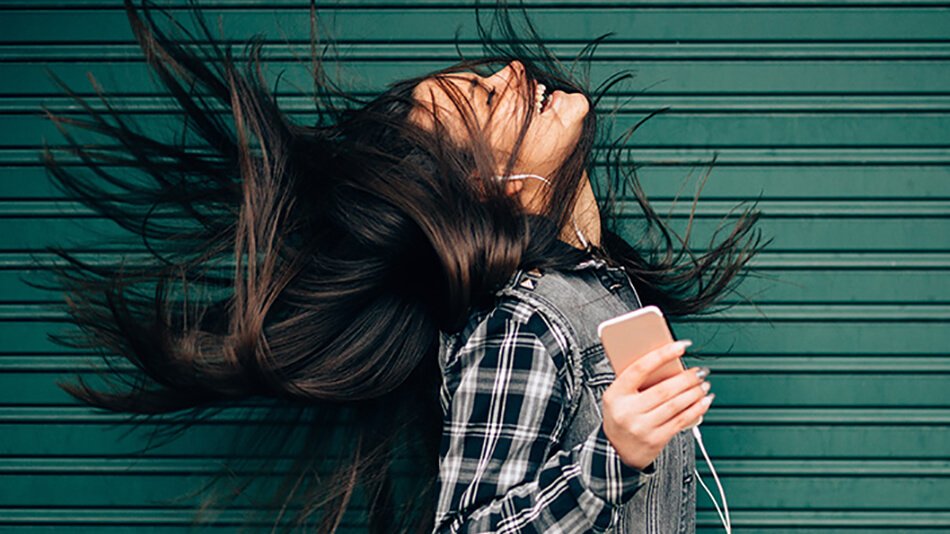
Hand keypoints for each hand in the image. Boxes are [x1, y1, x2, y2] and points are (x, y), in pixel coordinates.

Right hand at [601, 340, 712, 470]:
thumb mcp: (617, 396)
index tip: (680, 346)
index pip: (640, 368)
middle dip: (687, 378)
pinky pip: (680, 421)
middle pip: (663, 390)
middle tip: (700, 370)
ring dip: (694, 392)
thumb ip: (636, 380)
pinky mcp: (655, 440)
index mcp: (616, 394)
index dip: (662, 355)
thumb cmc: (620, 416)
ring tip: (704, 384)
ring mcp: (642, 427)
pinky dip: (696, 409)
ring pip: (675, 405)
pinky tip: (704, 401)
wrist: (615, 450)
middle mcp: (628, 411)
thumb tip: (666, 361)